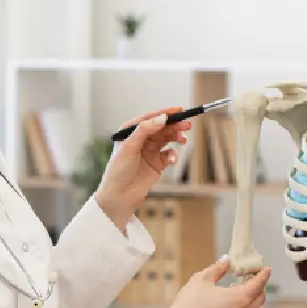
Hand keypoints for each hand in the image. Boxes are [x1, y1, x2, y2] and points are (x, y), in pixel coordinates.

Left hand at [94, 107, 190, 228]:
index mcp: (130, 132)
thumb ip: (145, 130)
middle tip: (187, 124)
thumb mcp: (129, 146)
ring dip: (176, 137)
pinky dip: (173, 155)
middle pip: (161, 128)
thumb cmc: (119, 170)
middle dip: (174, 125)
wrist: (120, 196)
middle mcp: (140, 140)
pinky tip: (172, 159)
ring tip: (183, 140)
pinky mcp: (157, 164)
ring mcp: (150, 151)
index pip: (150, 118)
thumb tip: (162, 118)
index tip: (179, 110)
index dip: (165, 113)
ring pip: (167, 139)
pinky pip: (169, 154)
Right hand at [165, 256, 270, 307]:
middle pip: (260, 298)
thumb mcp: (202, 279)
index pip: (258, 283)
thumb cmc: (190, 304)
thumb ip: (218, 268)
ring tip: (247, 298)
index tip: (266, 270)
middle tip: (252, 281)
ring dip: (256, 304)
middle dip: (259, 287)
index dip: (263, 275)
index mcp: (239, 297)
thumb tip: (226, 260)